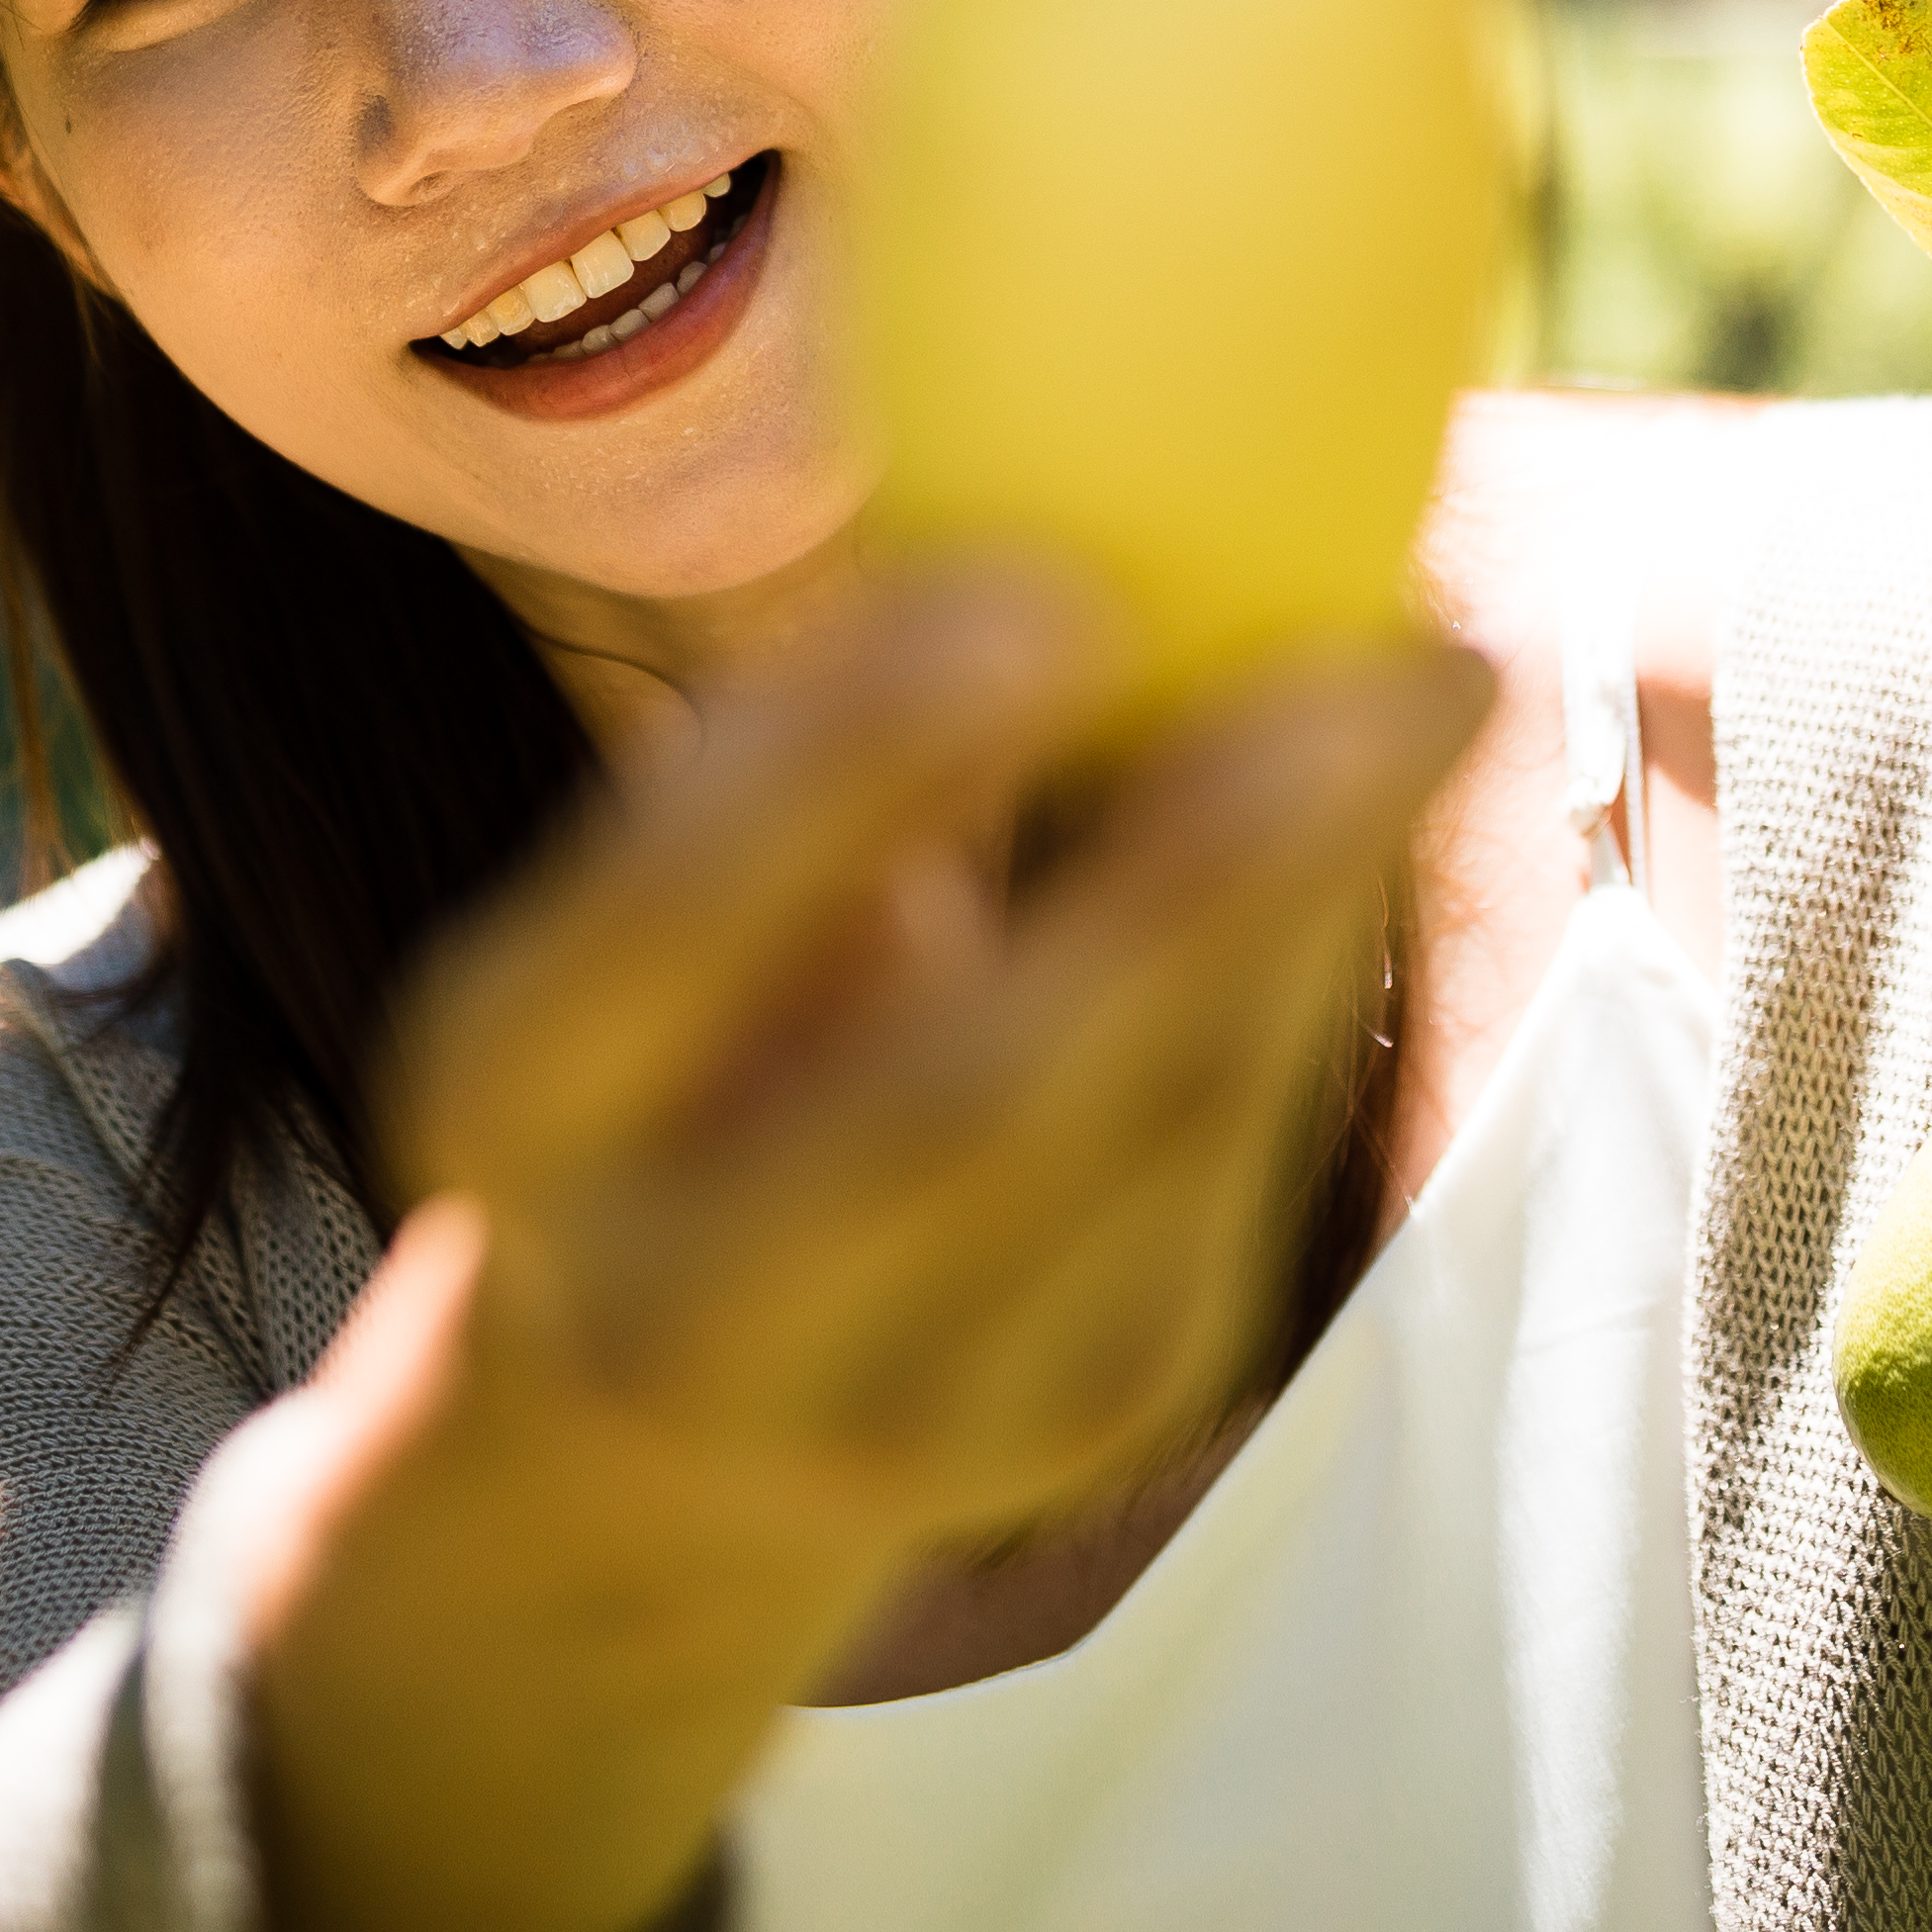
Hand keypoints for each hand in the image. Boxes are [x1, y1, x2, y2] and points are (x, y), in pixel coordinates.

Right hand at [236, 582, 1483, 1931]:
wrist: (635, 1459)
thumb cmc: (653, 1054)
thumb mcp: (619, 929)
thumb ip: (782, 772)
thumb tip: (1029, 472)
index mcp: (506, 1115)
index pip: (657, 939)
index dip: (846, 769)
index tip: (1042, 585)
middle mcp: (674, 1301)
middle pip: (961, 1102)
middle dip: (1190, 875)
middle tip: (1377, 652)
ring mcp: (892, 1410)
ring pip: (1144, 1147)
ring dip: (1312, 899)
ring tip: (1425, 679)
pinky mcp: (1076, 1426)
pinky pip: (1221, 1174)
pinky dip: (1311, 973)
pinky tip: (1380, 812)